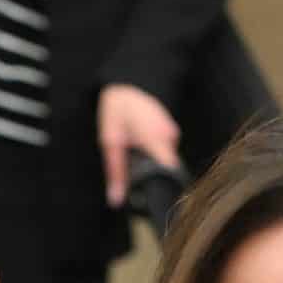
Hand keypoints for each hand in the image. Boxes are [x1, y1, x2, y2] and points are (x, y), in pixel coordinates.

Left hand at [98, 83, 180, 207]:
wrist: (128, 82)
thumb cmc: (118, 109)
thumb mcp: (111, 142)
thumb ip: (115, 173)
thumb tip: (116, 200)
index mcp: (155, 139)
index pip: (169, 173)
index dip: (163, 188)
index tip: (154, 197)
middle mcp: (169, 137)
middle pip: (166, 169)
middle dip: (151, 174)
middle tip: (134, 170)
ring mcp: (172, 133)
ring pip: (165, 160)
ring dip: (150, 162)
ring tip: (135, 152)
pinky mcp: (170, 132)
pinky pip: (164, 150)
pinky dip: (153, 153)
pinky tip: (141, 145)